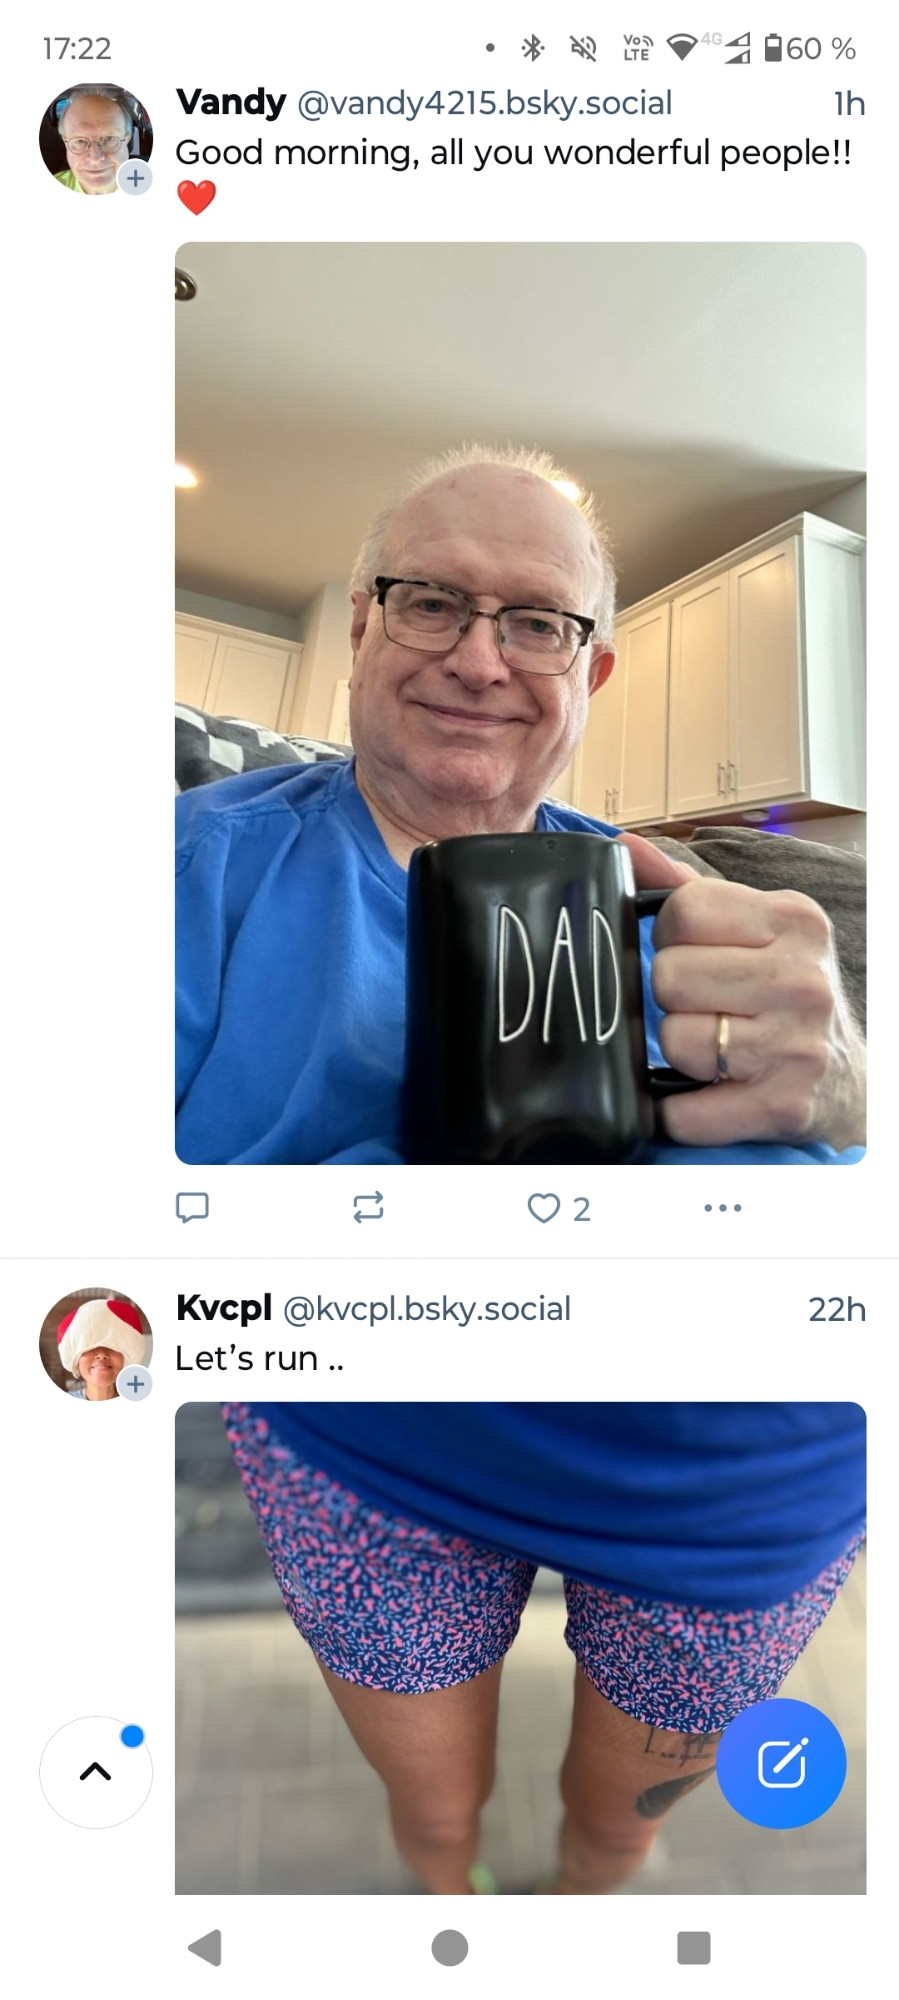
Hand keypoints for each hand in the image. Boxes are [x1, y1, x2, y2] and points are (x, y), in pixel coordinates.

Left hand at [618, 833, 865, 1152]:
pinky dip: (680, 1111)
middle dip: (675, 997)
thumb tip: (624, 849)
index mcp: (795, 921)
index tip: (697, 956)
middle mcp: (802, 980)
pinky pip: (686, 1112)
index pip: (684, 910)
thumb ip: (688, 889)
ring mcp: (796, 1045)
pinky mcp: (783, 1105)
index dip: (672, 937)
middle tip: (710, 1008)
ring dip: (681, 1053)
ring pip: (676, 1040)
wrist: (847, 1080)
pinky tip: (704, 1094)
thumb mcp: (757, 929)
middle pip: (670, 977)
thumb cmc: (787, 996)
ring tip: (717, 1048)